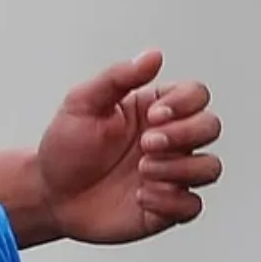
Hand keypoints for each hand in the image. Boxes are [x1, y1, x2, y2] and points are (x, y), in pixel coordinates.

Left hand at [36, 50, 222, 244]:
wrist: (49, 193)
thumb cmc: (65, 146)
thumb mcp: (81, 104)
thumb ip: (118, 77)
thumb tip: (153, 55)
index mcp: (152, 110)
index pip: (196, 94)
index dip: (184, 103)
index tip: (153, 115)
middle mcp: (168, 140)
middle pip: (210, 126)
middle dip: (184, 134)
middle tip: (146, 144)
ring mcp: (170, 173)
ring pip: (209, 167)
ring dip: (179, 169)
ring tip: (141, 171)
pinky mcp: (167, 206)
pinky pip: (192, 205)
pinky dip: (170, 201)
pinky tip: (139, 197)